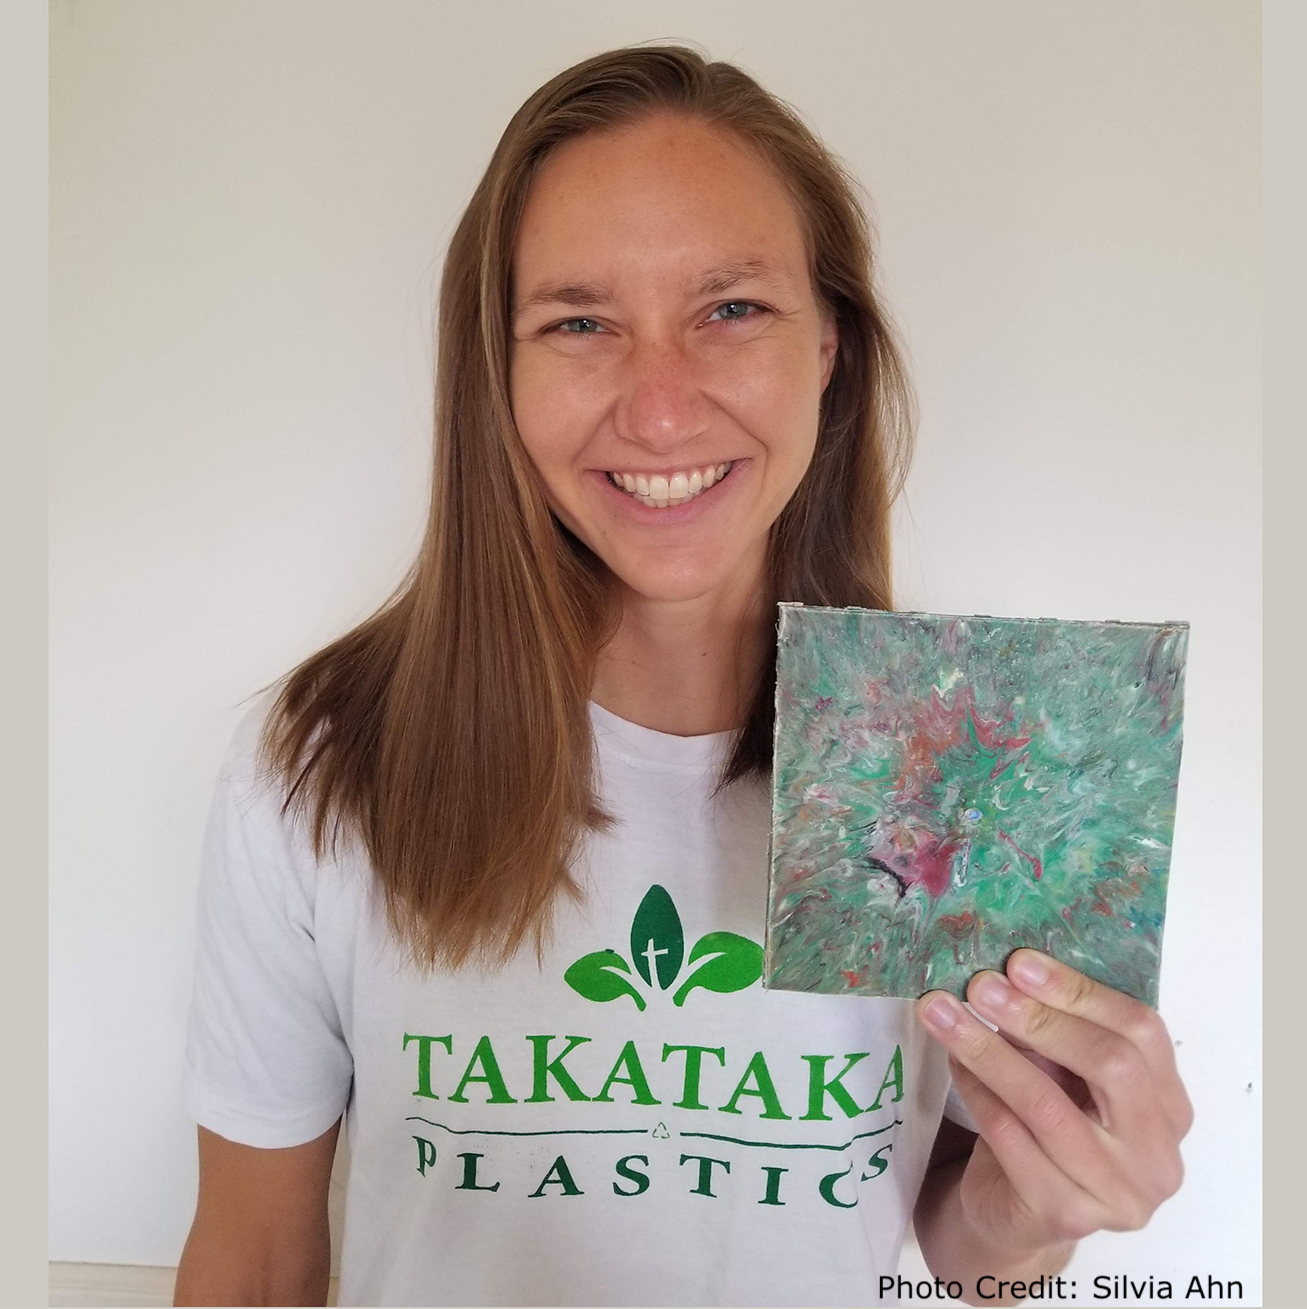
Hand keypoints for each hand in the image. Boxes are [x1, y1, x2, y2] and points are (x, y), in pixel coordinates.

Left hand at [916, 949, 1193, 1258]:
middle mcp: (1157, 1154)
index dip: (1080, 991)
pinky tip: (953, 1062)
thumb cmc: (1045, 1125)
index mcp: (1169, 1104)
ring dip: (989, 1051)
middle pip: (1112, 1066)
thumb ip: (1053, 1026)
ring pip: (1048, 1106)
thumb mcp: (1061, 1071)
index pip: (1143, 1032)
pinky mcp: (1064, 1215)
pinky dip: (976, 1091)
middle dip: (1040, 1018)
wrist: (1014, 1210)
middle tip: (981, 986)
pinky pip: (1010, 1138)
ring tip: (944, 1014)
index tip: (1020, 961)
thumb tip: (1008, 967)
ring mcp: (1117, 1193)